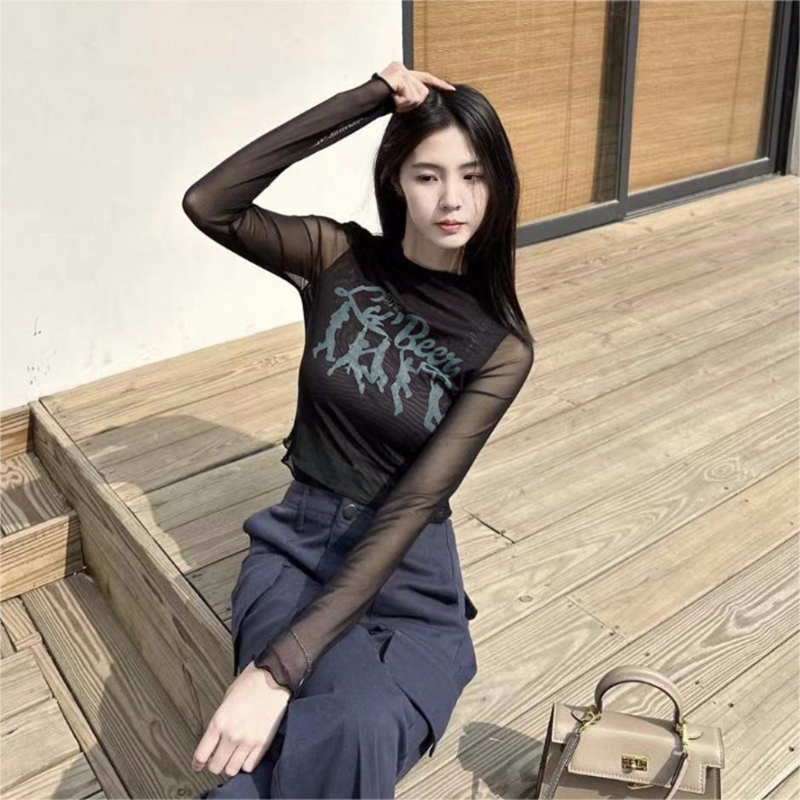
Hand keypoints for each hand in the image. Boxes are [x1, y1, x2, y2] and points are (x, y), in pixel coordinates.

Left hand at [192, 660, 291, 776]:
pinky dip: (246, 763)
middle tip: (217, 758)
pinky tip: (246, 754)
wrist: (275, 678)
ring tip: (233, 757)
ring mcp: (248, 741)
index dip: (197, 763)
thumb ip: (220, 719)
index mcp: (219, 721)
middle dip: (214, 764)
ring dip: (230, 765)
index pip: (201, 754)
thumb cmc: (251, 682)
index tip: (198, 765)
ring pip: (232, 770)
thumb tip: (217, 735)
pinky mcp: (263, 743)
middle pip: (216, 767)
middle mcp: (232, 735)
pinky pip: (250, 766)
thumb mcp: (227, 698)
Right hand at [376, 61, 455, 112]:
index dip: (439, 84)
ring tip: (394, 100)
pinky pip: (410, 96)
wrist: (366, 100)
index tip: (451, 89)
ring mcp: (401, 70)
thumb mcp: (399, 100)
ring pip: (418, 96)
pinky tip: (393, 98)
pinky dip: (402, 102)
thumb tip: (424, 99)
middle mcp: (403, 68)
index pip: (426, 78)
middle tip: (398, 102)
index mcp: (403, 73)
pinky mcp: (400, 75)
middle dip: (413, 102)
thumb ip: (412, 97)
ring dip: (407, 103)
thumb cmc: (379, 103)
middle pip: (423, 92)